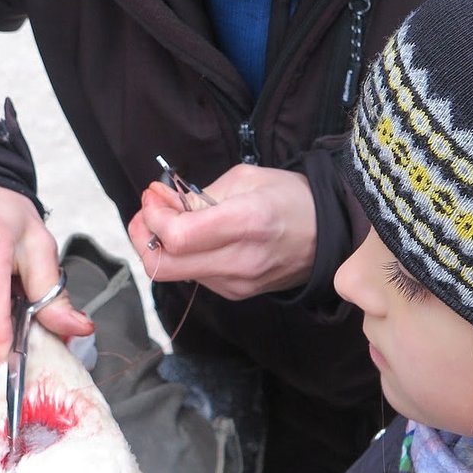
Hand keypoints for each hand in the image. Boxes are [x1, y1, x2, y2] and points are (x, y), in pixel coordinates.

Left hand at [127, 165, 315, 299]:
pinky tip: (191, 236)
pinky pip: (194, 277)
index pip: (177, 237)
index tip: (153, 196)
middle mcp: (240, 261)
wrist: (330, 235)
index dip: (153, 217)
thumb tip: (159, 202)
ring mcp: (237, 284)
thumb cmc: (291, 198)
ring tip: (170, 218)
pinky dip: (182, 256)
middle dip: (142, 238)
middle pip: (164, 267)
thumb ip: (197, 195)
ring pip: (174, 274)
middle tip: (147, 212)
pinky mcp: (235, 293)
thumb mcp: (245, 179)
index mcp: (246, 223)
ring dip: (160, 246)